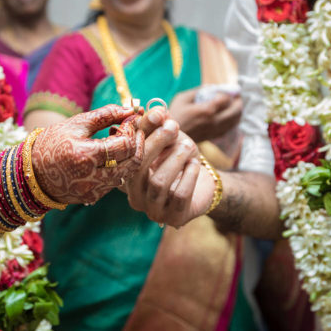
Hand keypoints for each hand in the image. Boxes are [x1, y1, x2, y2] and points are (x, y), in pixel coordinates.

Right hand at [31, 104, 143, 205]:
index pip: (125, 145)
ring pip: (127, 174)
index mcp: (85, 156)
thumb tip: (130, 108)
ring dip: (130, 156)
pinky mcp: (92, 198)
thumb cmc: (51, 143)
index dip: (132, 130)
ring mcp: (93, 191)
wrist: (29, 172)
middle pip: (132, 162)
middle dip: (138, 144)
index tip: (130, 119)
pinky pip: (115, 183)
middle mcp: (91, 178)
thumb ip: (105, 115)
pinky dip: (119, 168)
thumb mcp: (76, 123)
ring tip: (120, 141)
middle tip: (135, 130)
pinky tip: (110, 156)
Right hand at [123, 108, 215, 226]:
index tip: (157, 114)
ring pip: (158, 184)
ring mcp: (153, 211)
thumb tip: (158, 111)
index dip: (140, 133)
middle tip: (173, 127)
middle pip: (138, 170)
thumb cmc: (179, 159)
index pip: (126, 154)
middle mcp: (134, 196)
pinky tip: (195, 164)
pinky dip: (189, 176)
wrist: (204, 185)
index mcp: (127, 176)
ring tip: (189, 146)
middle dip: (156, 144)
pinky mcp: (174, 219)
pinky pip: (179, 196)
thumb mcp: (169, 138)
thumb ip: (161, 125)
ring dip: (175, 159)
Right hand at [168, 88, 242, 142]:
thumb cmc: (174, 116)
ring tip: (235, 104)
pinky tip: (230, 116)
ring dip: (238, 111)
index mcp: (207, 110)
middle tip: (236, 95)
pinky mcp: (214, 136)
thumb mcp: (182, 98)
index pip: (226, 99)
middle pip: (236, 110)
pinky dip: (233, 120)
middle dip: (238, 101)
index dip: (229, 92)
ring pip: (235, 120)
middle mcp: (214, 121)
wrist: (170, 138)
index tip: (226, 89)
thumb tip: (212, 87)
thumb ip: (198, 91)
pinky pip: (229, 127)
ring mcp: (215, 130)